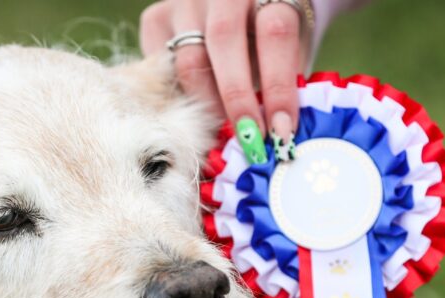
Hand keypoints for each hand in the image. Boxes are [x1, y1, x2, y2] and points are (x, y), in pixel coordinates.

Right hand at [140, 0, 309, 142]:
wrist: (241, 9)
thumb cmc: (270, 40)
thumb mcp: (288, 51)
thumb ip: (281, 84)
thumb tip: (277, 135)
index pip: (275, 33)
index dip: (278, 85)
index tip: (281, 130)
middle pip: (223, 39)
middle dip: (236, 96)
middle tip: (246, 136)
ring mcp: (185, 3)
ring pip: (188, 59)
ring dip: (207, 103)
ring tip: (221, 130)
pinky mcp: (157, 19)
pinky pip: (160, 67)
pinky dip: (179, 96)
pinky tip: (194, 109)